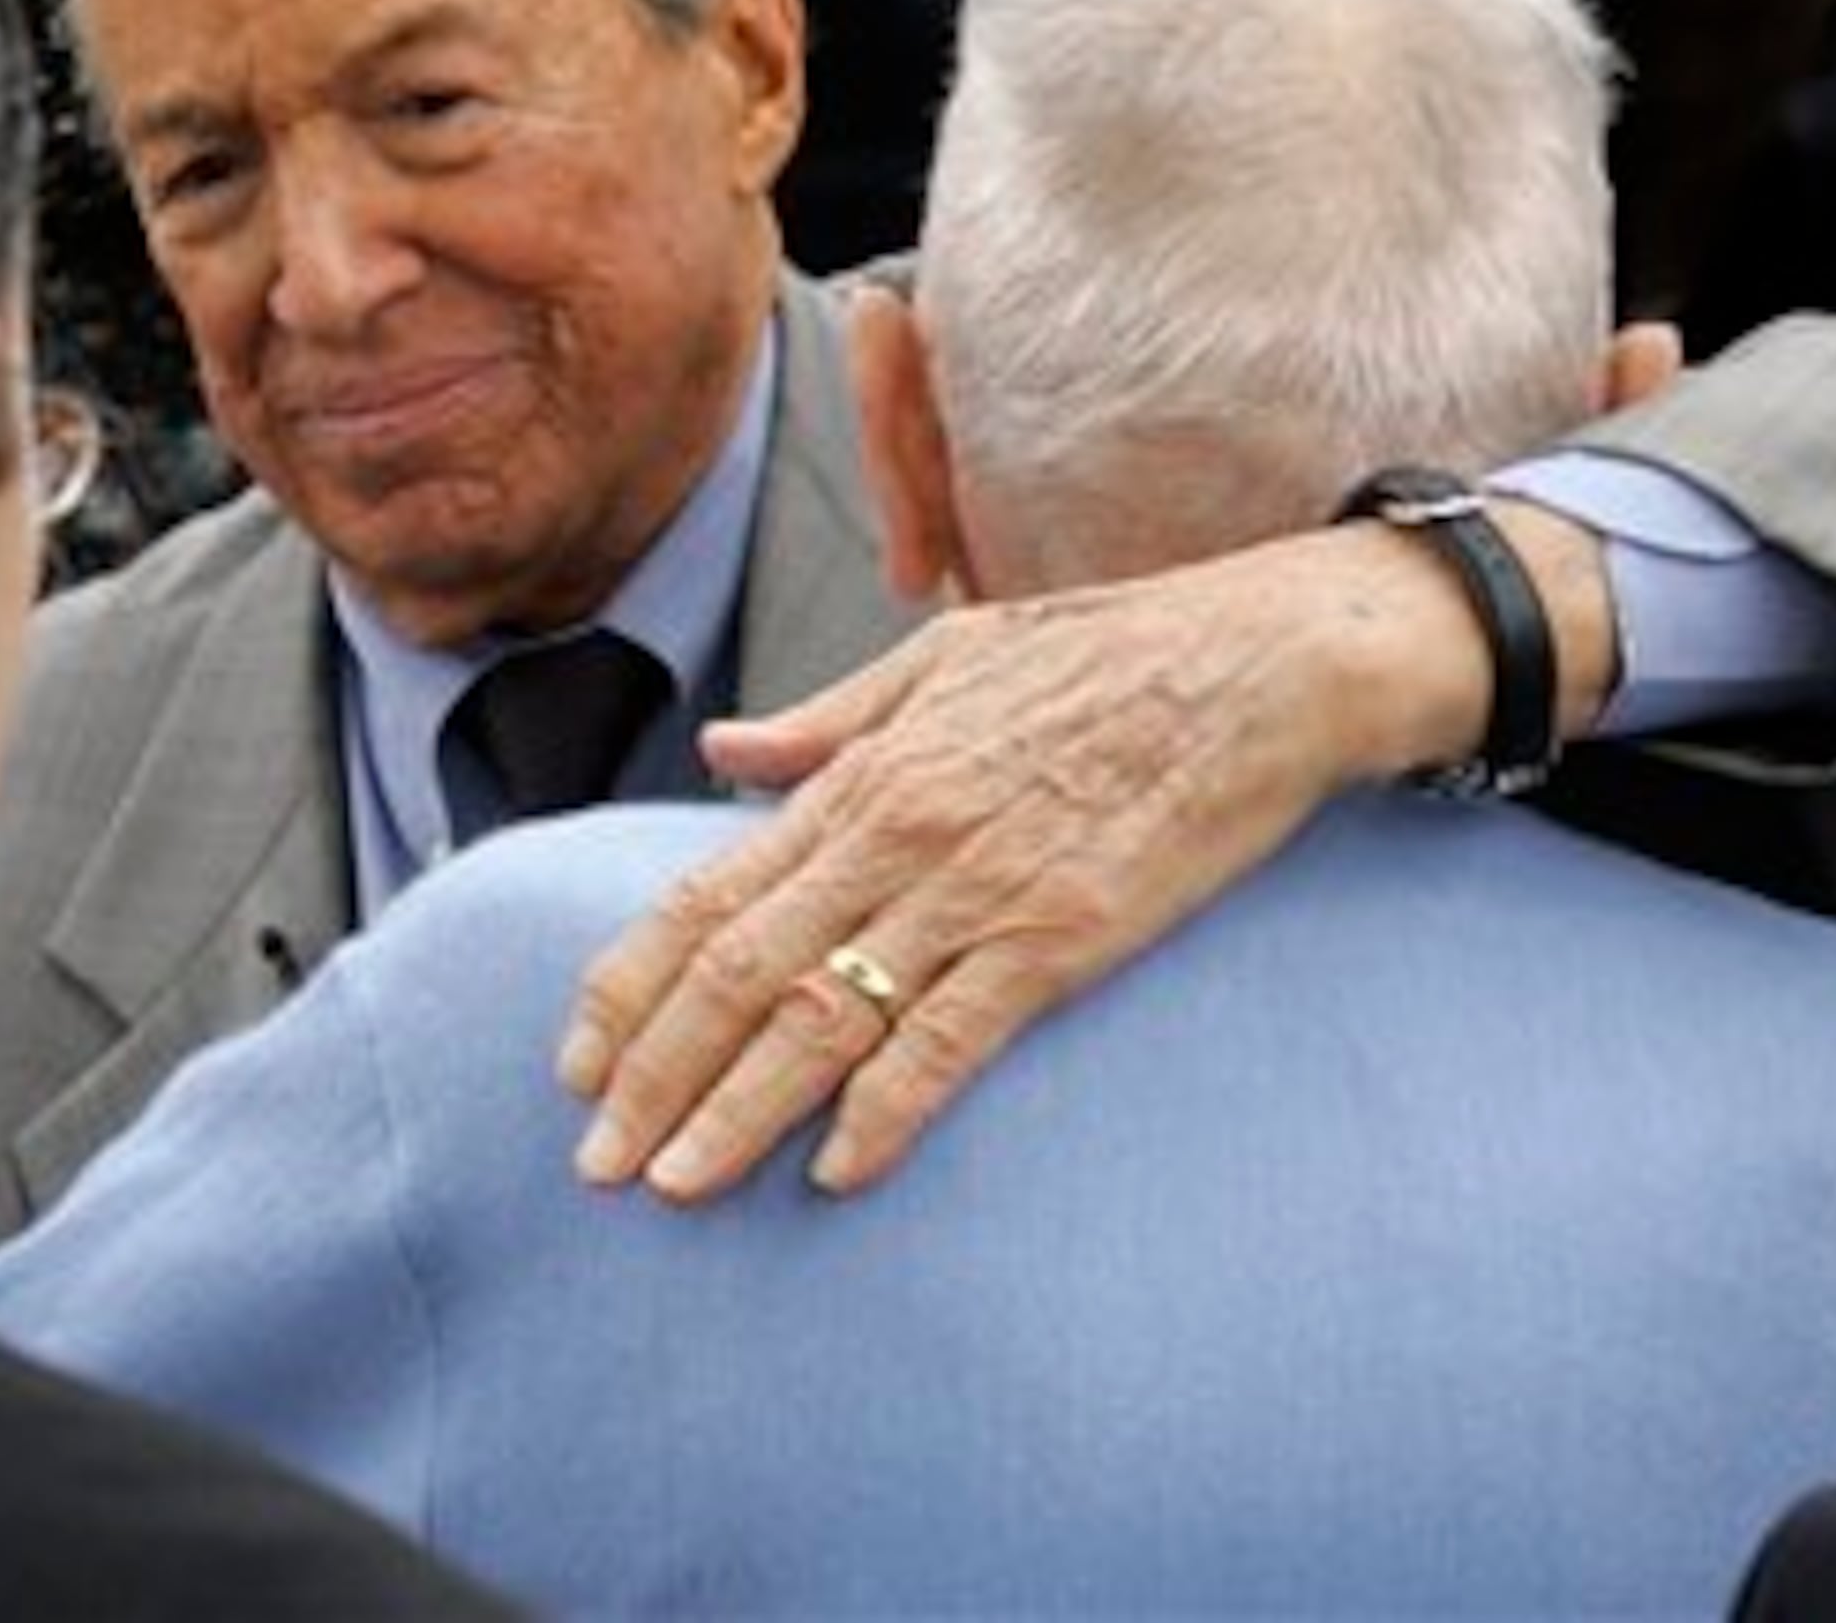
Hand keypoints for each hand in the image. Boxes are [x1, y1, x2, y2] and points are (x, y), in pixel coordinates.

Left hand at [553, 505, 1616, 1200]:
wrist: (1258, 663)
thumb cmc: (1109, 652)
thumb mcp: (948, 654)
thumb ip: (829, 719)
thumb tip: (724, 750)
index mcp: (865, 773)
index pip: (708, 894)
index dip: (631, 987)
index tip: (578, 1066)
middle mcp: (898, 835)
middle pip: (740, 971)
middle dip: (657, 1074)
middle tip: (598, 1165)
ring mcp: (976, 890)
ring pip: (824, 1016)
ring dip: (739, 1110)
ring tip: (675, 1184)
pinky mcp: (1061, 935)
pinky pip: (951, 1039)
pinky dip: (886, 1110)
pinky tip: (838, 1171)